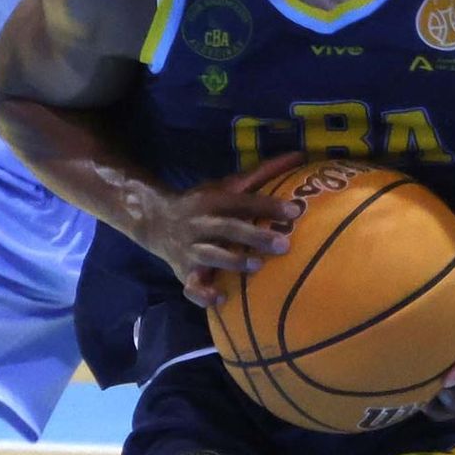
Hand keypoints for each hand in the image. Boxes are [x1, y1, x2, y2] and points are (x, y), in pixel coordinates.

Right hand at [139, 154, 303, 309]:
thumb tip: (298, 155)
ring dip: (232, 261)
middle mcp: (200, 224)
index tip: (294, 211)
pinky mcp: (183, 271)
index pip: (242, 202)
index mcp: (213, 201)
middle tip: (284, 245)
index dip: (267, 205)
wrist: (156, 222)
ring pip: (210, 256)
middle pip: (228, 229)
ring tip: (256, 266)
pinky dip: (203, 294)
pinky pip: (191, 285)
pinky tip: (220, 299)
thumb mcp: (226, 185)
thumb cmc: (203, 204)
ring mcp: (190, 248)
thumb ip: (262, 174)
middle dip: (254, 237)